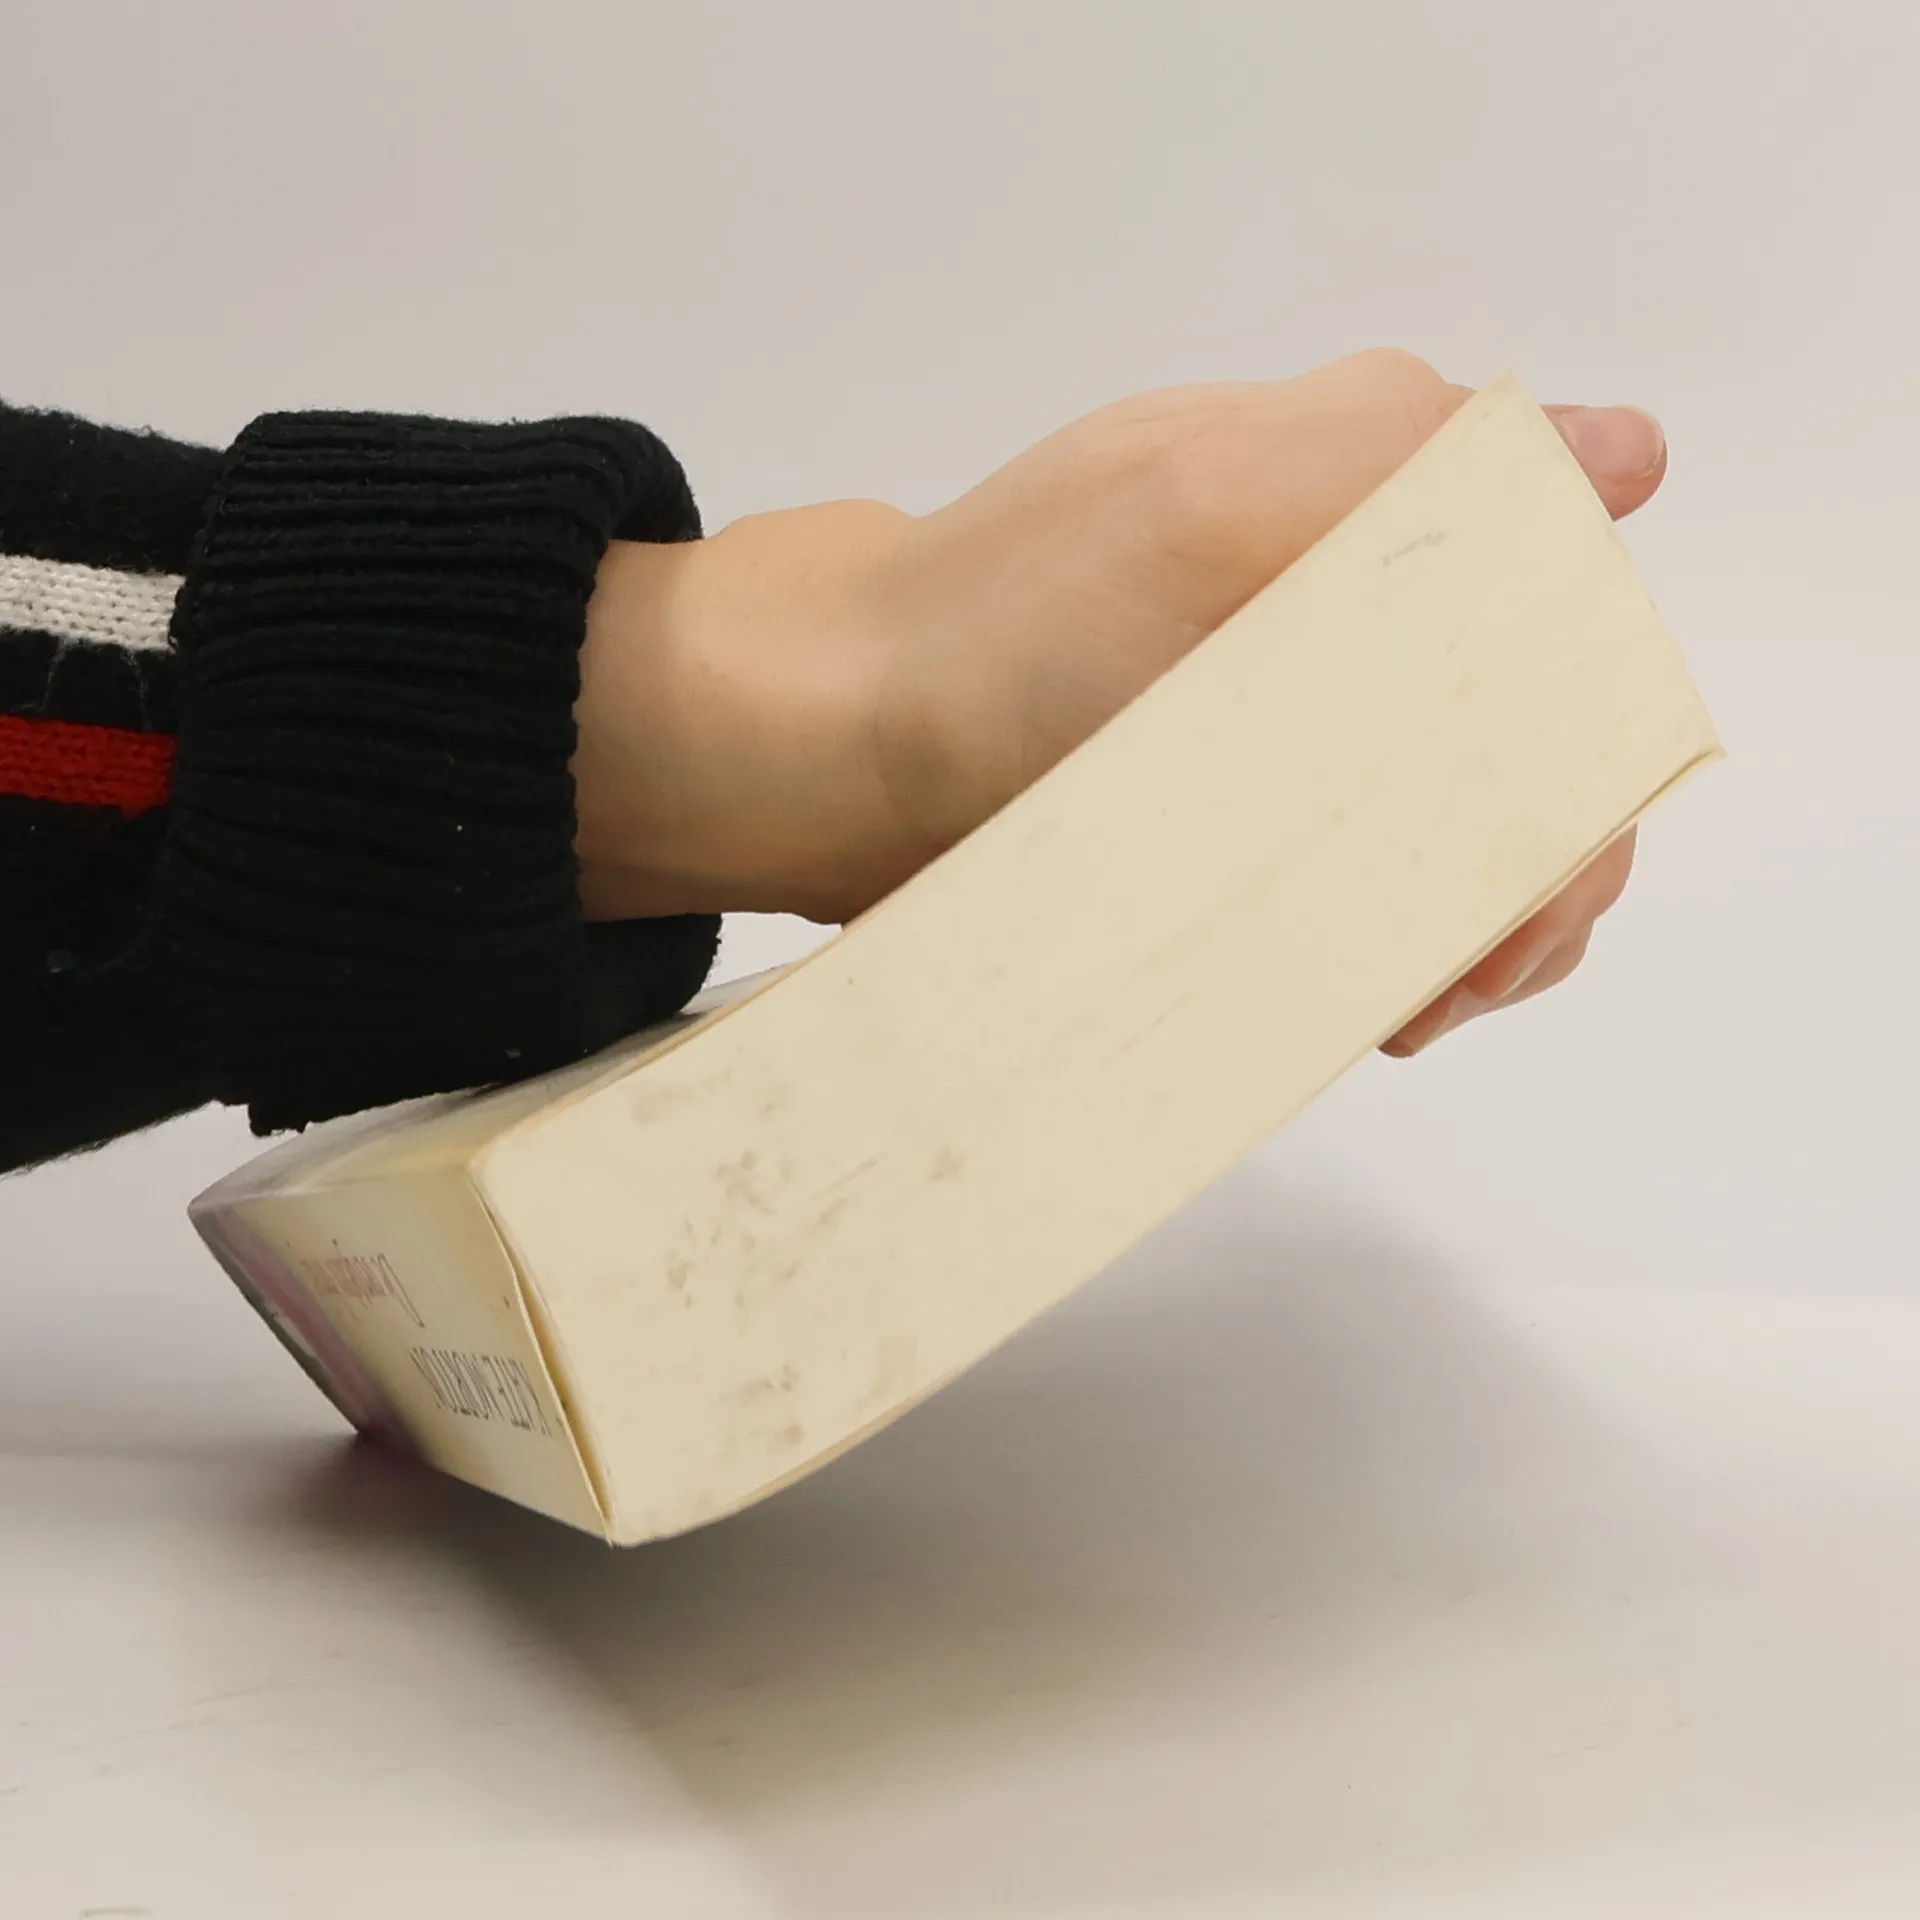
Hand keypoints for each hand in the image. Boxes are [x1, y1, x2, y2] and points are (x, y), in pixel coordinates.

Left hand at [572, 349, 1666, 1054]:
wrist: (826, 755)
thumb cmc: (994, 637)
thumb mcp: (1193, 517)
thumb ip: (1407, 473)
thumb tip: (1632, 450)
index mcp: (1359, 495)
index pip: (1570, 614)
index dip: (1577, 745)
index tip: (1519, 867)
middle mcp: (1349, 598)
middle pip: (1531, 739)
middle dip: (1521, 864)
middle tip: (1447, 978)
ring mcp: (1298, 712)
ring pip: (1467, 823)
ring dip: (1464, 921)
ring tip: (1400, 1003)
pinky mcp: (1246, 805)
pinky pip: (1372, 877)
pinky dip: (1388, 942)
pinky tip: (1360, 995)